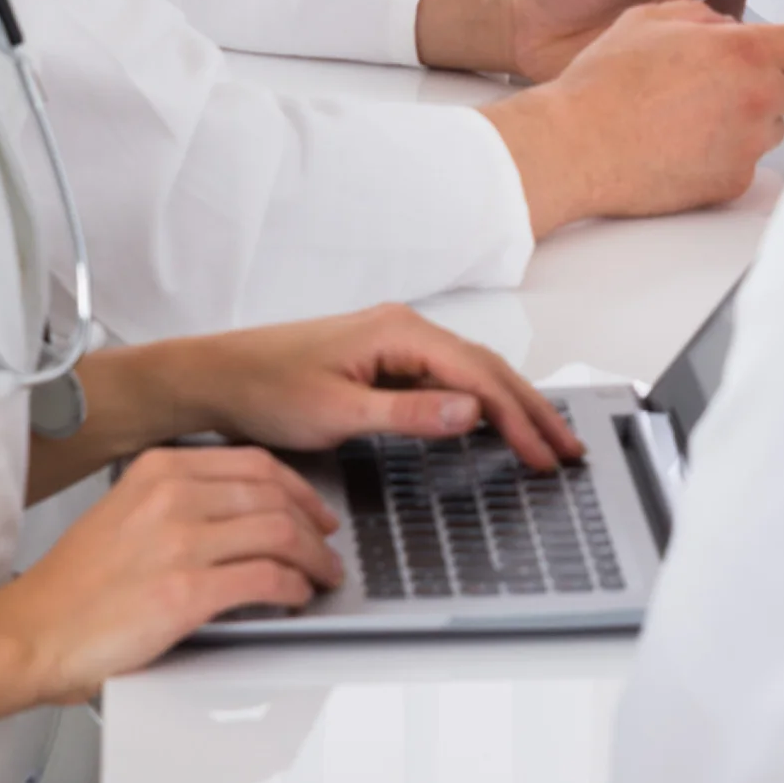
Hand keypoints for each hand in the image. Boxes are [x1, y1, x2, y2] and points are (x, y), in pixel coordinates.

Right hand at [6, 445, 344, 701]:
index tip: (315, 508)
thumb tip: (243, 509)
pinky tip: (296, 596)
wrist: (27, 633)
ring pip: (281, 533)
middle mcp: (173, 497)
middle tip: (327, 546)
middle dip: (314, 524)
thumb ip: (179, 499)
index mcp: (160, 471)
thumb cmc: (72, 587)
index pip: (256, 465)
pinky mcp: (186, 591)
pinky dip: (294, 587)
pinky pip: (267, 579)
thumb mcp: (125, 511)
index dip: (300, 489)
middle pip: (276, 497)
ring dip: (314, 558)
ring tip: (322, 575)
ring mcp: (181, 542)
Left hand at [162, 306, 584, 471]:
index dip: (518, 417)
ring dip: (511, 405)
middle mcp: (407, 329)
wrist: (216, 376)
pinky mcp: (386, 359)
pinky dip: (481, 402)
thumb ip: (409, 412)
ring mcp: (398, 342)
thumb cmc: (265, 389)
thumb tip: (473, 410)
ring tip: (545, 438)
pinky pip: (449, 378)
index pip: (479, 376)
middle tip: (567, 448)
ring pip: (473, 372)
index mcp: (401, 332)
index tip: (543, 453)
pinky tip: (494, 422)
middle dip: (532, 409)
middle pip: (488, 368)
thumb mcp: (337, 411)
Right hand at [488, 1, 783, 234]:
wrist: (574, 147)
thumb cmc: (604, 84)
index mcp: (744, 52)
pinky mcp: (730, 182)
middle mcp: (756, 99)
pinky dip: (726, 151)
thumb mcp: (653, 19)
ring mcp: (746, 145)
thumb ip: (706, 17)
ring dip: (753, 116)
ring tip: (699, 113)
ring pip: (775, 126)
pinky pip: (746, 162)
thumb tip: (730, 26)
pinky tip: (686, 143)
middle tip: (753, 77)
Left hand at [507, 0, 768, 81]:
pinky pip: (704, 85)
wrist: (520, 25)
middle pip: (759, 11)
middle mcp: (693, 5)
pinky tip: (737, 101)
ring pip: (738, 53)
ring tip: (781, 71)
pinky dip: (723, 93)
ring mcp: (682, 45)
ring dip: (758, 62)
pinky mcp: (665, 78)